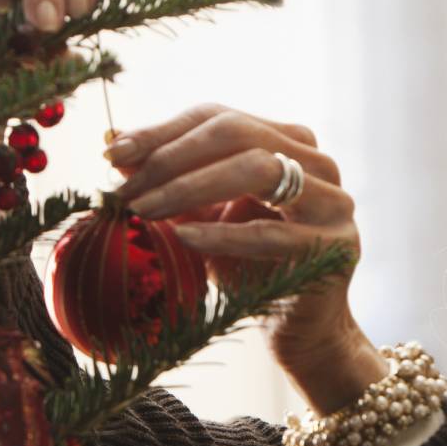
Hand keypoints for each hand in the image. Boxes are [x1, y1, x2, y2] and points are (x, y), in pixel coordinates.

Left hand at [107, 105, 384, 413]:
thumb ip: (171, 179)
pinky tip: (182, 238)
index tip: (112, 152)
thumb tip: (115, 146)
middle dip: (172, 158)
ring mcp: (333, 201)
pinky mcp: (334, 245)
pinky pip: (269, 232)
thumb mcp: (204, 215)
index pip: (219, 116)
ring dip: (191, 187)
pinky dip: (221, 233)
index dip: (162, 130)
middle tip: (125, 189)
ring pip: (258, 169)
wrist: (297, 329)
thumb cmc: (249, 267)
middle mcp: (318, 162)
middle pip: (237, 133)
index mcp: (288, 142)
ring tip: (145, 210)